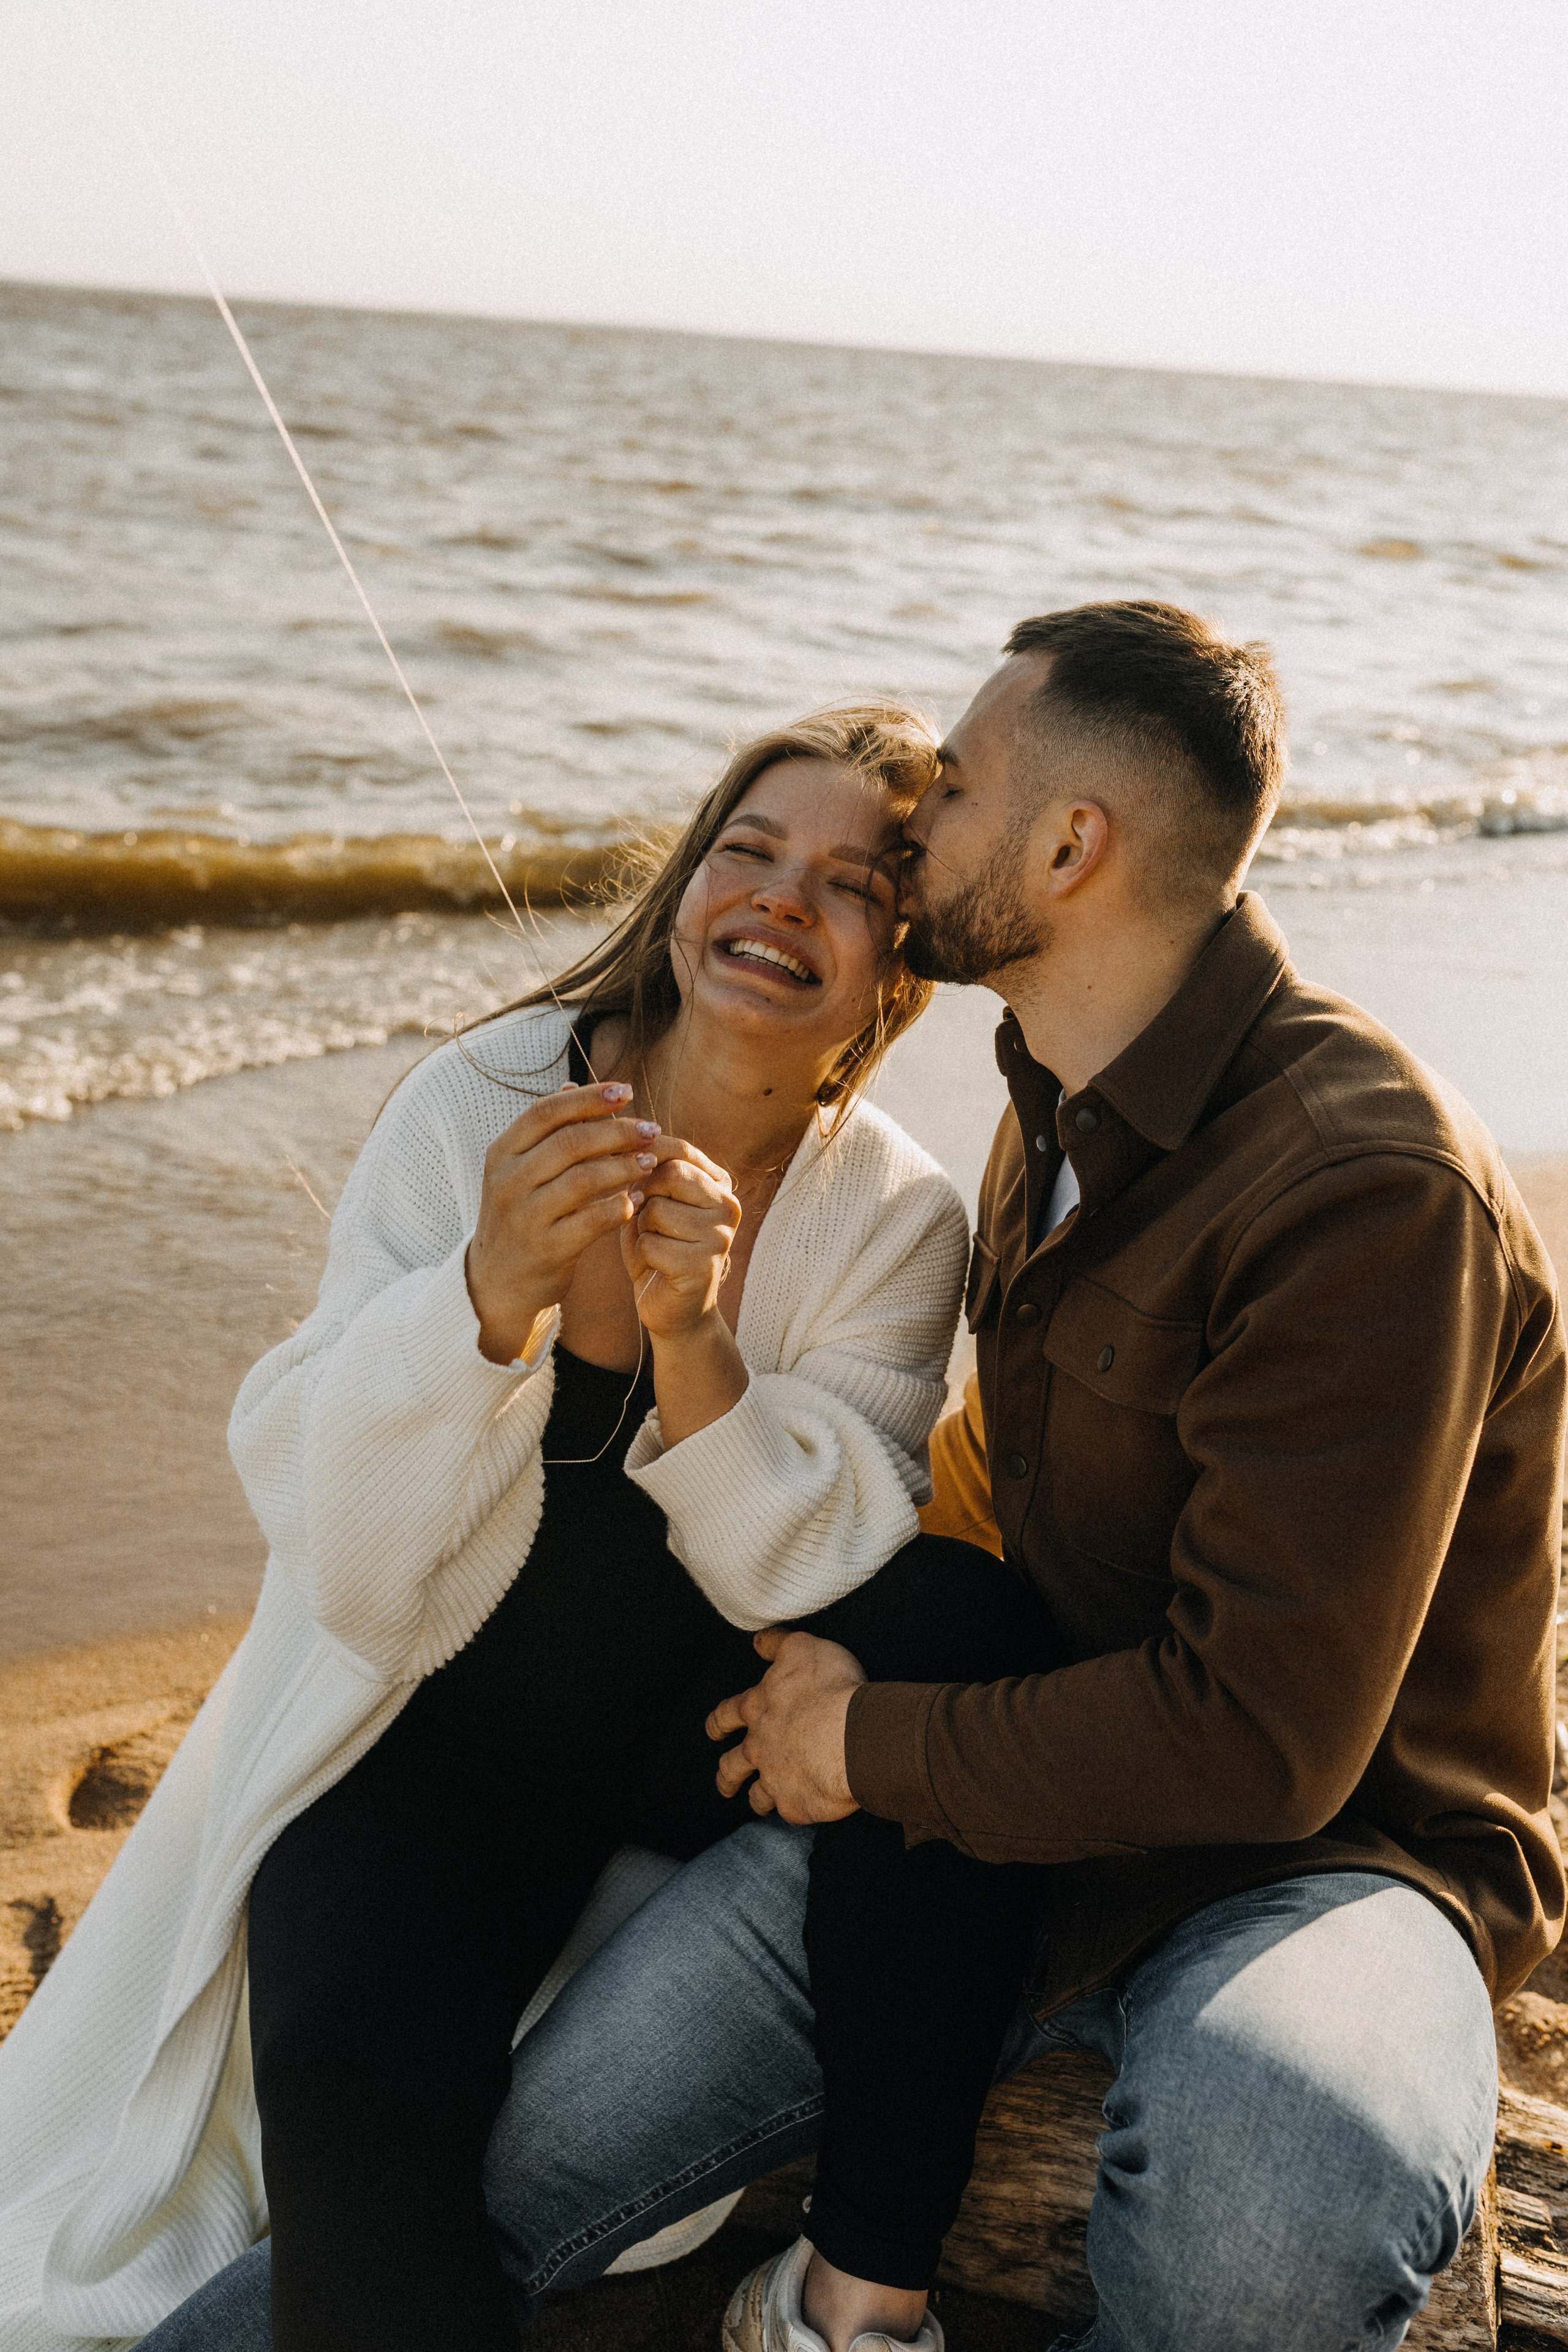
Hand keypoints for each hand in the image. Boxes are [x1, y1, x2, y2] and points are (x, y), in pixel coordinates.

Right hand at [466, 1082, 658, 1362]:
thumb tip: (572, 1083)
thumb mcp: (520, 1171)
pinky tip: (637, 1199)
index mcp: (502, 1153)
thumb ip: (545, 1131)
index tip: (627, 1090)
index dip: (589, 1098)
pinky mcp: (546, 1249)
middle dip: (617, 1131)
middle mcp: (508, 1181)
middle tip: (651, 1128)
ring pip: (583, 1179)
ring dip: (623, 1167)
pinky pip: (592, 1221)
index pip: (546, 1112)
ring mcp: (525, 1216)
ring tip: (650, 1160)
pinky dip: (619, 1207)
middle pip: (570, 1142)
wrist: (498, 1283)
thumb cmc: (520, 1216)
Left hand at [620, 1141, 741, 1340]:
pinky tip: (657, 1268)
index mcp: (720, 1184)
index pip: (680, 1149)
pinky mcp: (704, 1266)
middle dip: (644, 1196)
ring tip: (656, 1246)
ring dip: (642, 1230)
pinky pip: (653, 1245)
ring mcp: (720, 1236)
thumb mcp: (652, 1202)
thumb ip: (648, 1174)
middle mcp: (728, 1205)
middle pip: (669, 1174)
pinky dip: (643, 1256)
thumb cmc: (659, 1250)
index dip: (643, 1157)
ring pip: (657, 1210)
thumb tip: (631, 1148)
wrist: (673, 1310)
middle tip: (646, 1220)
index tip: (630, 1178)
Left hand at [706, 1628, 865, 1823]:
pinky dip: (793, 1809)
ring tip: (757, 1803)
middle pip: (732, 1764)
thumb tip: (759, 1640)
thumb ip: (778, 1643)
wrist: (856, 1736)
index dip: (718, 1722)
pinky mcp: (796, 1806)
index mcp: (757, 1709)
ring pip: (757, 1795)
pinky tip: (800, 1808)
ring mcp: (775, 1779)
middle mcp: (759, 1747)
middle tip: (724, 1782)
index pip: (726, 1714)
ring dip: (756, 1799)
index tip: (713, 1730)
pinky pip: (789, 1812)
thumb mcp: (803, 1648)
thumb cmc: (832, 1687)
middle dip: (726, 1774)